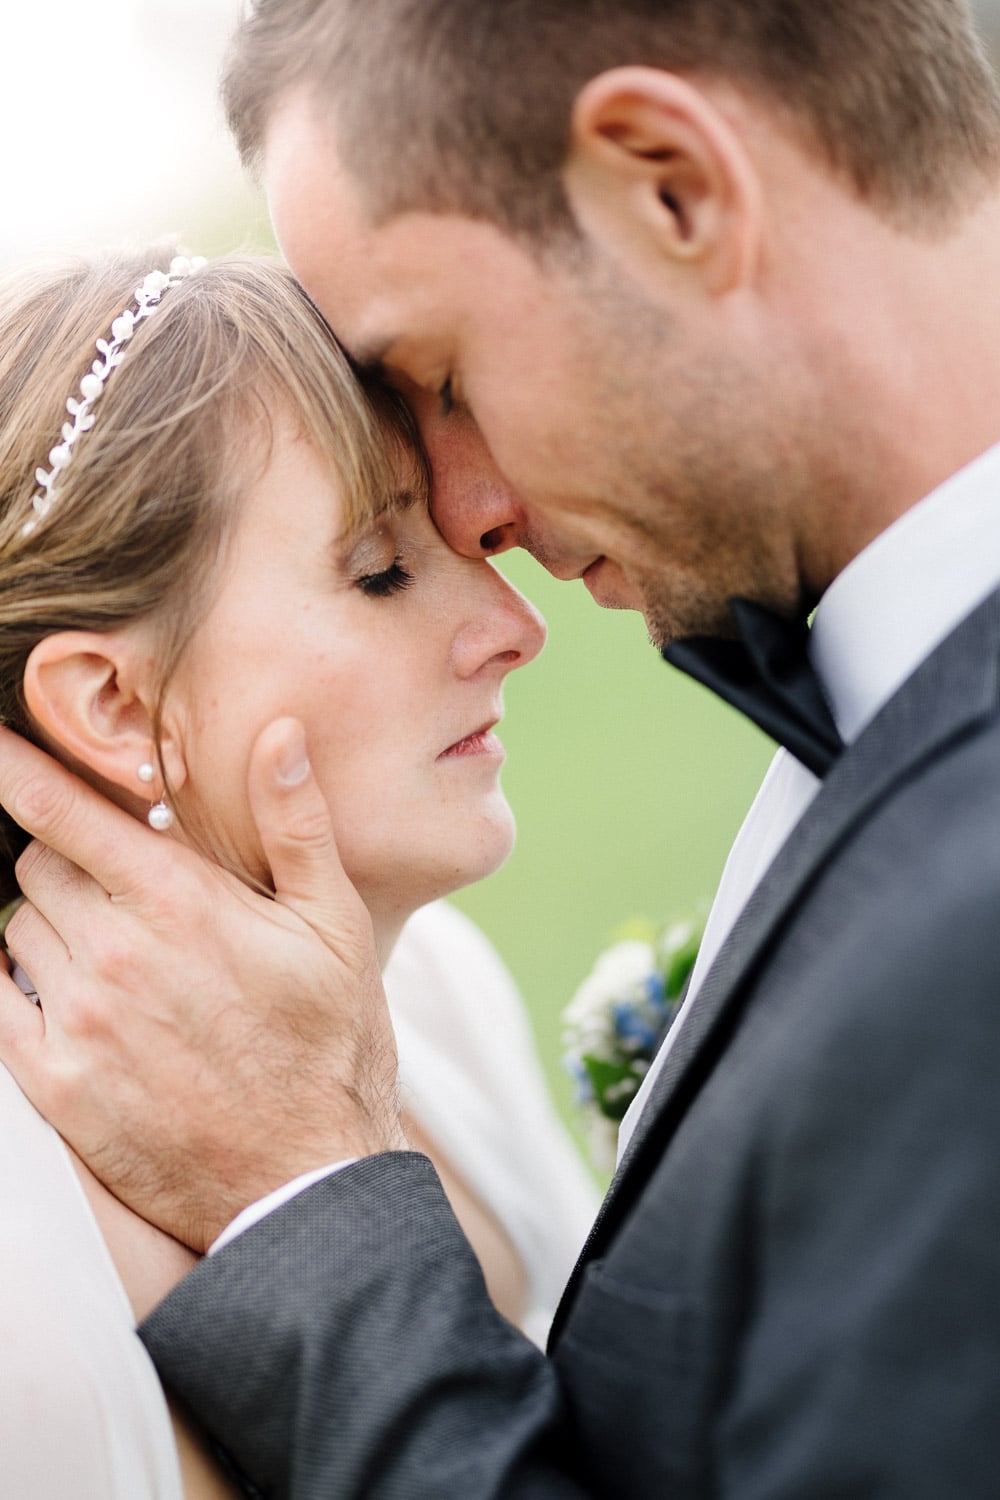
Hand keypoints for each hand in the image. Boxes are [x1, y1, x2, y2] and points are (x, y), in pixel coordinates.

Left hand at [0, 719, 405, 1251]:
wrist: (304, 1181)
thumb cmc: (331, 1046)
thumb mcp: (336, 927)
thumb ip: (296, 824)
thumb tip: (279, 734)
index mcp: (181, 903)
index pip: (64, 814)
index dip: (18, 770)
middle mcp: (116, 955)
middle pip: (37, 866)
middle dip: (68, 861)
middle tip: (122, 889)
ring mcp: (79, 1022)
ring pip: (16, 931)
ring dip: (49, 925)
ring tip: (117, 955)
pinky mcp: (55, 1085)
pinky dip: (22, 987)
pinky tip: (76, 999)